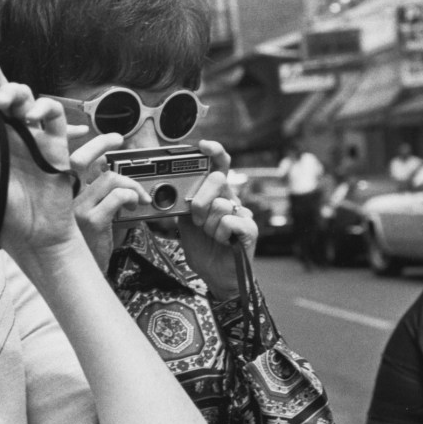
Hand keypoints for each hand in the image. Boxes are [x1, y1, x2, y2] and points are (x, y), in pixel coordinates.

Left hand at [0, 40, 77, 255]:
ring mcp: (31, 135)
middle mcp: (7, 133)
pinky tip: (32, 116)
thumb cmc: (7, 214)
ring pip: (25, 97)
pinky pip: (52, 116)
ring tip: (1, 100)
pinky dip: (44, 109)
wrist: (38, 236)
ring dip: (13, 91)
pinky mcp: (54, 143)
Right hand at [66, 133, 146, 270]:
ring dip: (131, 184)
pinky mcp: (90, 220)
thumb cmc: (86, 243)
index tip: (99, 136)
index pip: (67, 158)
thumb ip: (93, 189)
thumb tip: (106, 164)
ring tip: (138, 196)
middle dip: (101, 143)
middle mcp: (61, 198)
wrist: (81, 276)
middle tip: (117, 140)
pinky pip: (117, 196)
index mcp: (59, 193)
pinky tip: (135, 207)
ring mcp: (74, 208)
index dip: (83, 143)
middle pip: (81, 158)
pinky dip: (132, 197)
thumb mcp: (86, 212)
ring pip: (108, 178)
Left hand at [178, 140, 256, 298]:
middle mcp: (232, 200)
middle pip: (217, 181)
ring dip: (209, 226)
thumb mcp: (186, 223)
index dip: (214, 152)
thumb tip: (172, 189)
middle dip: (200, 202)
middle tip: (199, 221)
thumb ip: (184, 204)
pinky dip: (220, 235)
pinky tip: (224, 243)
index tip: (203, 146)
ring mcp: (243, 214)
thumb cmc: (204, 249)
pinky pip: (228, 222)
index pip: (219, 166)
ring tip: (213, 237)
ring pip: (219, 205)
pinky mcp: (250, 229)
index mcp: (217, 195)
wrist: (216, 277)